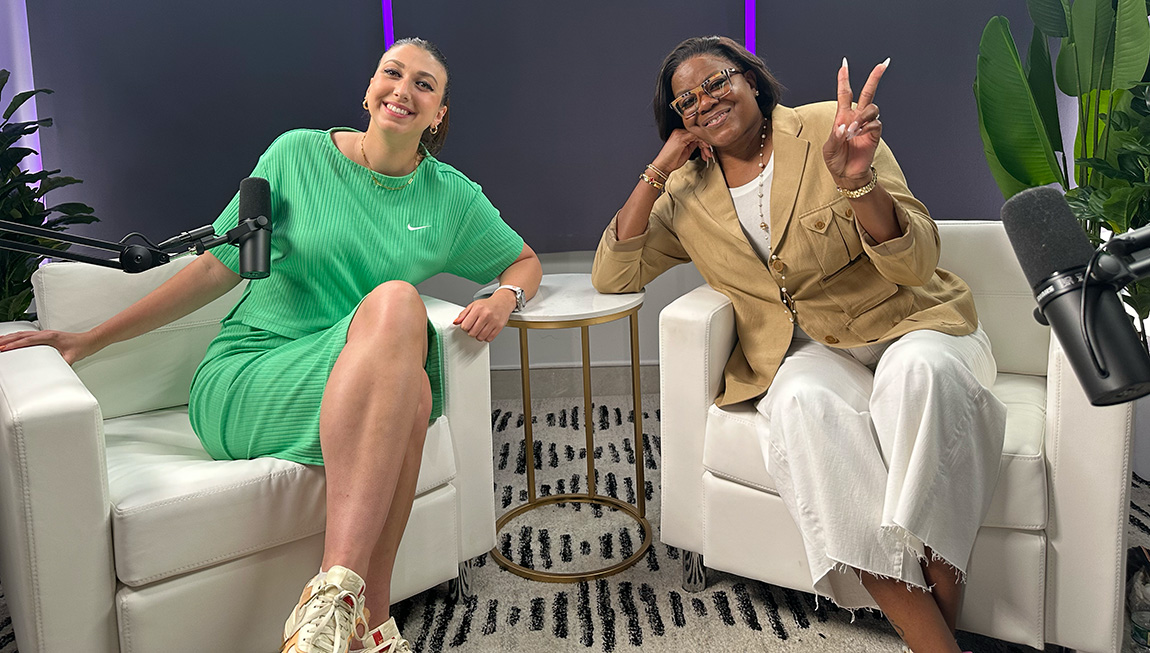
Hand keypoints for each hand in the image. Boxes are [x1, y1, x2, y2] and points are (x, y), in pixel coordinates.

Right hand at [0, 329, 99, 364]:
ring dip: (9, 338)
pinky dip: (15, 337)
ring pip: (22, 334)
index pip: (28, 340)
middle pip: (21, 335)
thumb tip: (56, 371)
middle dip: (6, 341)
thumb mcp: (72, 357)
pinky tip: (9, 340)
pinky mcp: (44, 335)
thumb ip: (64, 363)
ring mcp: (44, 333)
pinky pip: (26, 334)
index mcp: (50, 337)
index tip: (4, 349)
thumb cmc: (80, 347)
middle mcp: (45, 333)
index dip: (15, 344)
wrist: (88, 340)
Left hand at [453, 292, 515, 342]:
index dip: (464, 327)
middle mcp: (486, 315)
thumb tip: (455, 322)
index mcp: (477, 309)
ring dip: (478, 336)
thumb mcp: (473, 306)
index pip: (465, 326)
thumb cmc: (487, 305)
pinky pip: (489, 339)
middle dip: (471, 332)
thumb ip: (463, 314)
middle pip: (472, 333)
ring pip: (480, 337)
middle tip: (473, 327)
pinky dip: (486, 337)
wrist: (502, 302)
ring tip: (480, 329)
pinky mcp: (499, 327)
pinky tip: (486, 331)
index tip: (467, 325)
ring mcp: (493, 321)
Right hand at [651, 128, 714, 175]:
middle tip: (708, 153)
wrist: (663, 166)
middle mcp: (679, 132)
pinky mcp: (681, 138)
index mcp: (680, 134)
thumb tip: (701, 143)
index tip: (707, 150)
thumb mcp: (686, 152)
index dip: (703, 142)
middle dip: (705, 144)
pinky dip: (702, 143)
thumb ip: (693, 145)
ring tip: (707, 154)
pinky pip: (695, 136)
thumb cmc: (672, 161)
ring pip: (698, 135)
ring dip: (705, 145)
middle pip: (697, 134)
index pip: (695, 134)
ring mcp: (679, 134)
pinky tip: (704, 150)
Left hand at [822, 57, 887, 188]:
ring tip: (852, 130)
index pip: (845, 93)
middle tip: (883, 64)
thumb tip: (845, 126)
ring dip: (862, 116)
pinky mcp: (875, 134)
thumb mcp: (829, 148)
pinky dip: (866, 127)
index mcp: (842, 116)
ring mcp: (866, 125)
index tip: (844, 64)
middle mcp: (856, 117)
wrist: (847, 174)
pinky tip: (858, 135)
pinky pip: (875, 123)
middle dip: (875, 78)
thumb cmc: (836, 160)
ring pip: (872, 108)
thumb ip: (836, 136)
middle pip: (867, 92)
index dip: (844, 79)